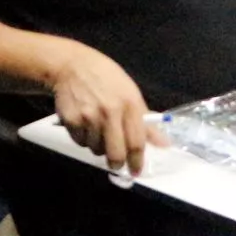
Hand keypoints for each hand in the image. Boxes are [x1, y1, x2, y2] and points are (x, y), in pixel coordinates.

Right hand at [50, 43, 159, 174]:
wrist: (71, 65)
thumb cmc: (106, 78)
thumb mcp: (130, 92)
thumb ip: (145, 120)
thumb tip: (164, 144)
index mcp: (129, 104)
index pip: (136, 142)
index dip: (137, 161)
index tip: (136, 170)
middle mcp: (110, 112)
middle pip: (116, 154)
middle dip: (117, 163)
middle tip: (116, 163)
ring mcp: (89, 117)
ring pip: (96, 149)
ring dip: (98, 146)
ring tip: (97, 129)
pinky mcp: (71, 121)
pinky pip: (80, 142)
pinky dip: (84, 138)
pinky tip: (84, 123)